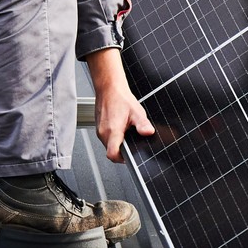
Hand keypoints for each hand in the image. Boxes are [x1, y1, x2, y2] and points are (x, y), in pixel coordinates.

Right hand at [84, 47, 153, 161]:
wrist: (109, 88)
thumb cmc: (120, 98)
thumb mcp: (136, 112)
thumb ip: (143, 124)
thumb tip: (149, 132)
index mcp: (112, 131)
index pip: (112, 155)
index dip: (122, 159)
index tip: (130, 156)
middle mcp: (103, 133)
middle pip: (111, 152)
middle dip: (122, 151)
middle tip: (132, 142)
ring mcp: (99, 131)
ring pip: (109, 145)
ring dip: (118, 144)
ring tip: (126, 133)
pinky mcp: (99, 128)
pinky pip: (106, 139)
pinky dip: (114, 138)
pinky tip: (121, 129)